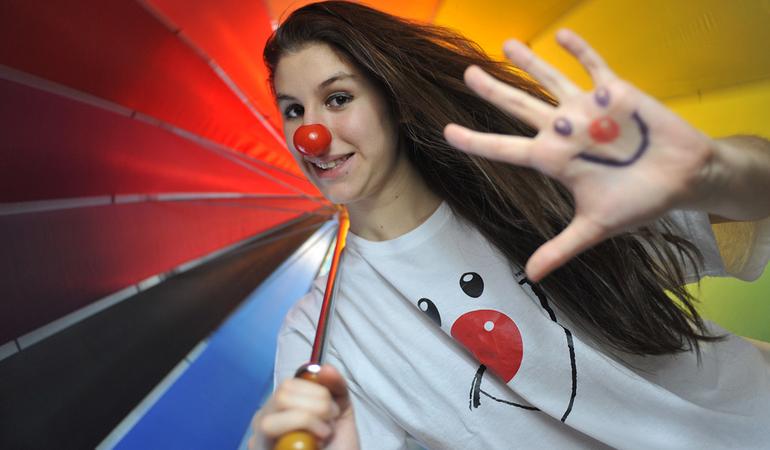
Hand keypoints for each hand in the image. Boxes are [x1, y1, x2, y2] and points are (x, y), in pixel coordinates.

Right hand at [249, 365, 358, 449]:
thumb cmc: (337, 444)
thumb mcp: (341, 410)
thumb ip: (335, 385)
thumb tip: (324, 368)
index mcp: (279, 407)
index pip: (287, 384)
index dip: (315, 390)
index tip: (332, 408)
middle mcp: (264, 422)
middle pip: (280, 396)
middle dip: (316, 405)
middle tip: (330, 422)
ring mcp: (260, 441)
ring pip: (271, 419)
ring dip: (308, 423)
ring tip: (324, 434)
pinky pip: (278, 440)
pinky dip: (304, 436)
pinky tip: (316, 445)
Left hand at [445, 29, 715, 281]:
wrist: (684, 179)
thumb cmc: (638, 201)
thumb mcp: (595, 227)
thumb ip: (561, 248)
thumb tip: (532, 277)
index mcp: (554, 160)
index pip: (506, 149)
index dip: (477, 141)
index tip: (446, 132)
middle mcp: (565, 131)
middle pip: (521, 107)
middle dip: (494, 91)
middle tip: (467, 73)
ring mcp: (588, 110)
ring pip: (551, 81)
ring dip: (530, 63)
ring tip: (506, 44)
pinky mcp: (616, 93)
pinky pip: (594, 66)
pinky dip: (579, 51)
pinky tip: (561, 34)